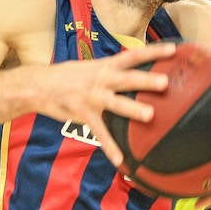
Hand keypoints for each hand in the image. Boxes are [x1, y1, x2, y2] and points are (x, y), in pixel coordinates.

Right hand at [34, 41, 174, 168]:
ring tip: (150, 115)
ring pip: (115, 103)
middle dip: (146, 80)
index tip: (173, 49)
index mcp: (105, 66)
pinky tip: (120, 160)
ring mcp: (91, 97)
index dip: (153, 51)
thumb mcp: (90, 67)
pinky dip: (110, 147)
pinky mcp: (82, 114)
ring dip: (132, 109)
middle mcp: (100, 79)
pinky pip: (99, 132)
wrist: (38, 85)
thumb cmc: (67, 77)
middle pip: (127, 78)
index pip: (133, 55)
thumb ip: (111, 71)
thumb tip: (133, 73)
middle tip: (165, 82)